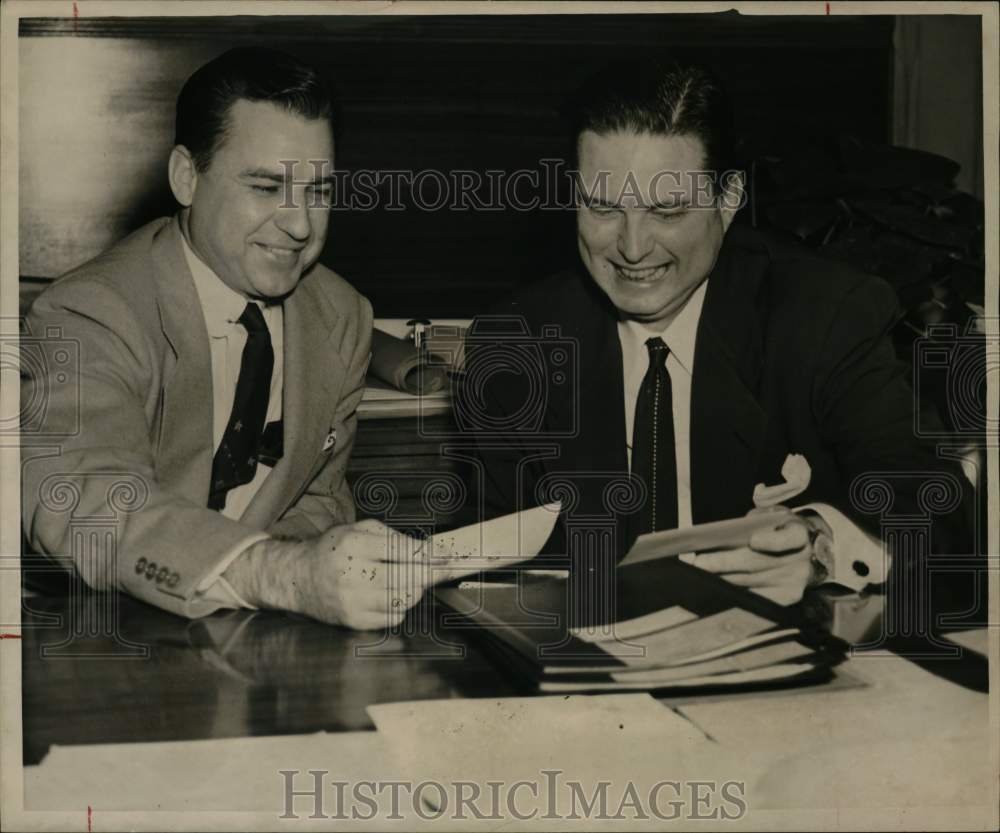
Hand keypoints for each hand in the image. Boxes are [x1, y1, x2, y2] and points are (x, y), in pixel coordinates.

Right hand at [225, 520, 429, 629]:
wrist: (299, 578)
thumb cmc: (335, 550)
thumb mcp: (360, 530)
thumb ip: (394, 537)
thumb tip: (429, 551)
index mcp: (354, 544)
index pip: (404, 551)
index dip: (431, 555)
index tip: (449, 557)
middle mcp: (352, 574)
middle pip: (409, 578)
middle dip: (429, 574)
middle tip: (441, 569)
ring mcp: (352, 601)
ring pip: (405, 599)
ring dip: (414, 589)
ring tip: (406, 580)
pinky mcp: (353, 621)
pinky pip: (394, 617)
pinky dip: (399, 606)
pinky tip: (388, 595)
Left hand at [681, 512, 819, 605]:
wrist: (811, 552)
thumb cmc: (782, 530)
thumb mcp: (774, 517)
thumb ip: (755, 521)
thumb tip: (726, 533)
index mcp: (798, 534)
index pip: (787, 539)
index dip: (771, 541)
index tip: (753, 541)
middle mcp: (800, 559)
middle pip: (758, 563)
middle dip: (725, 563)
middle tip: (700, 563)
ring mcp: (795, 581)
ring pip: (751, 581)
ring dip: (724, 579)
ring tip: (701, 575)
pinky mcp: (788, 596)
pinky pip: (757, 597)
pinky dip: (736, 593)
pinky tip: (718, 588)